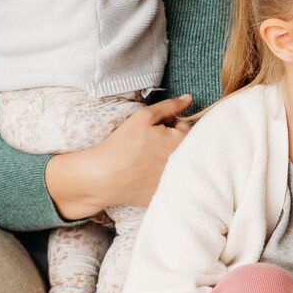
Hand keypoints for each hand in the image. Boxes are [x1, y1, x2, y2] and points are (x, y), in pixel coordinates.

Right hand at [45, 94, 192, 219]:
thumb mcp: (144, 117)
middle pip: (183, 146)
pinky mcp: (165, 194)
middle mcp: (183, 163)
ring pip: (176, 163)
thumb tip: (188, 99)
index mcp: (181, 142)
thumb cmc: (122, 145)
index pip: (185, 127)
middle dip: (170, 141)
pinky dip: (158, 175)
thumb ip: (169, 106)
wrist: (104, 177)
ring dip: (166, 158)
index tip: (153, 129)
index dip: (168, 124)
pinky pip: (167, 180)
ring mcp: (175, 180)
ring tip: (145, 159)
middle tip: (148, 144)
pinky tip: (143, 173)